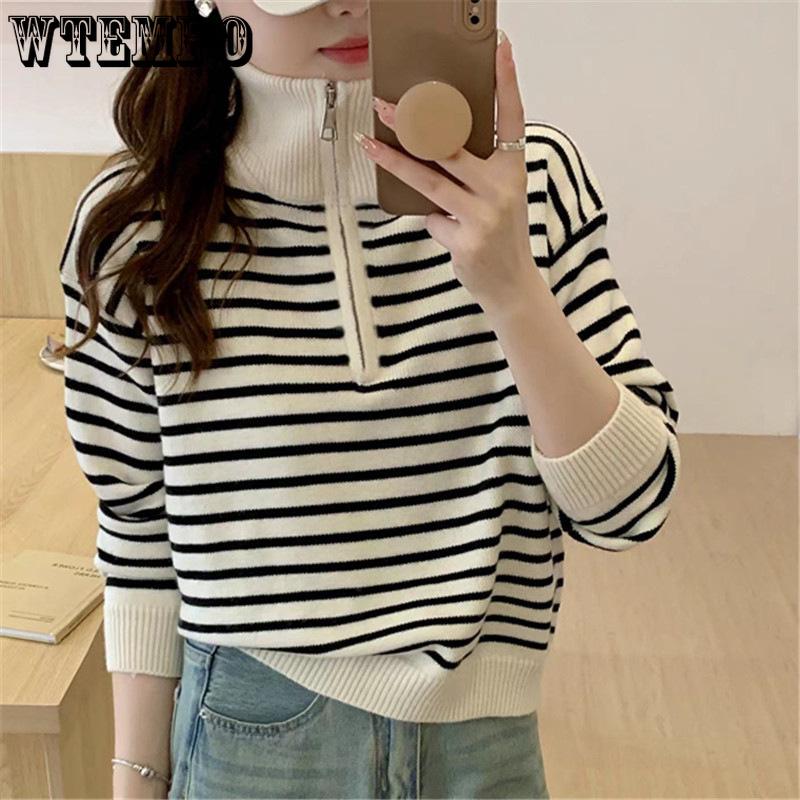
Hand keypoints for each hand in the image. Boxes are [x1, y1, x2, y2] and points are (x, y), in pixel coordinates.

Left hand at [354, 31, 535, 317]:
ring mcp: (485, 215)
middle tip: (387, 105)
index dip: (506, 83)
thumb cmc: (501, 235)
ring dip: (395, 161)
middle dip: (415, 124)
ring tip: (368, 143)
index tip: (499, 49)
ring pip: (430, 180)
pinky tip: (448, 232)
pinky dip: (433, 222)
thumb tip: (429, 149)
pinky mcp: (467, 241)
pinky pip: (433, 219)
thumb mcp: (499, 197)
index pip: (512, 118)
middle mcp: (503, 188)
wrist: (512, 285)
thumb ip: (475, 172)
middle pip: (451, 146)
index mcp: (514, 170)